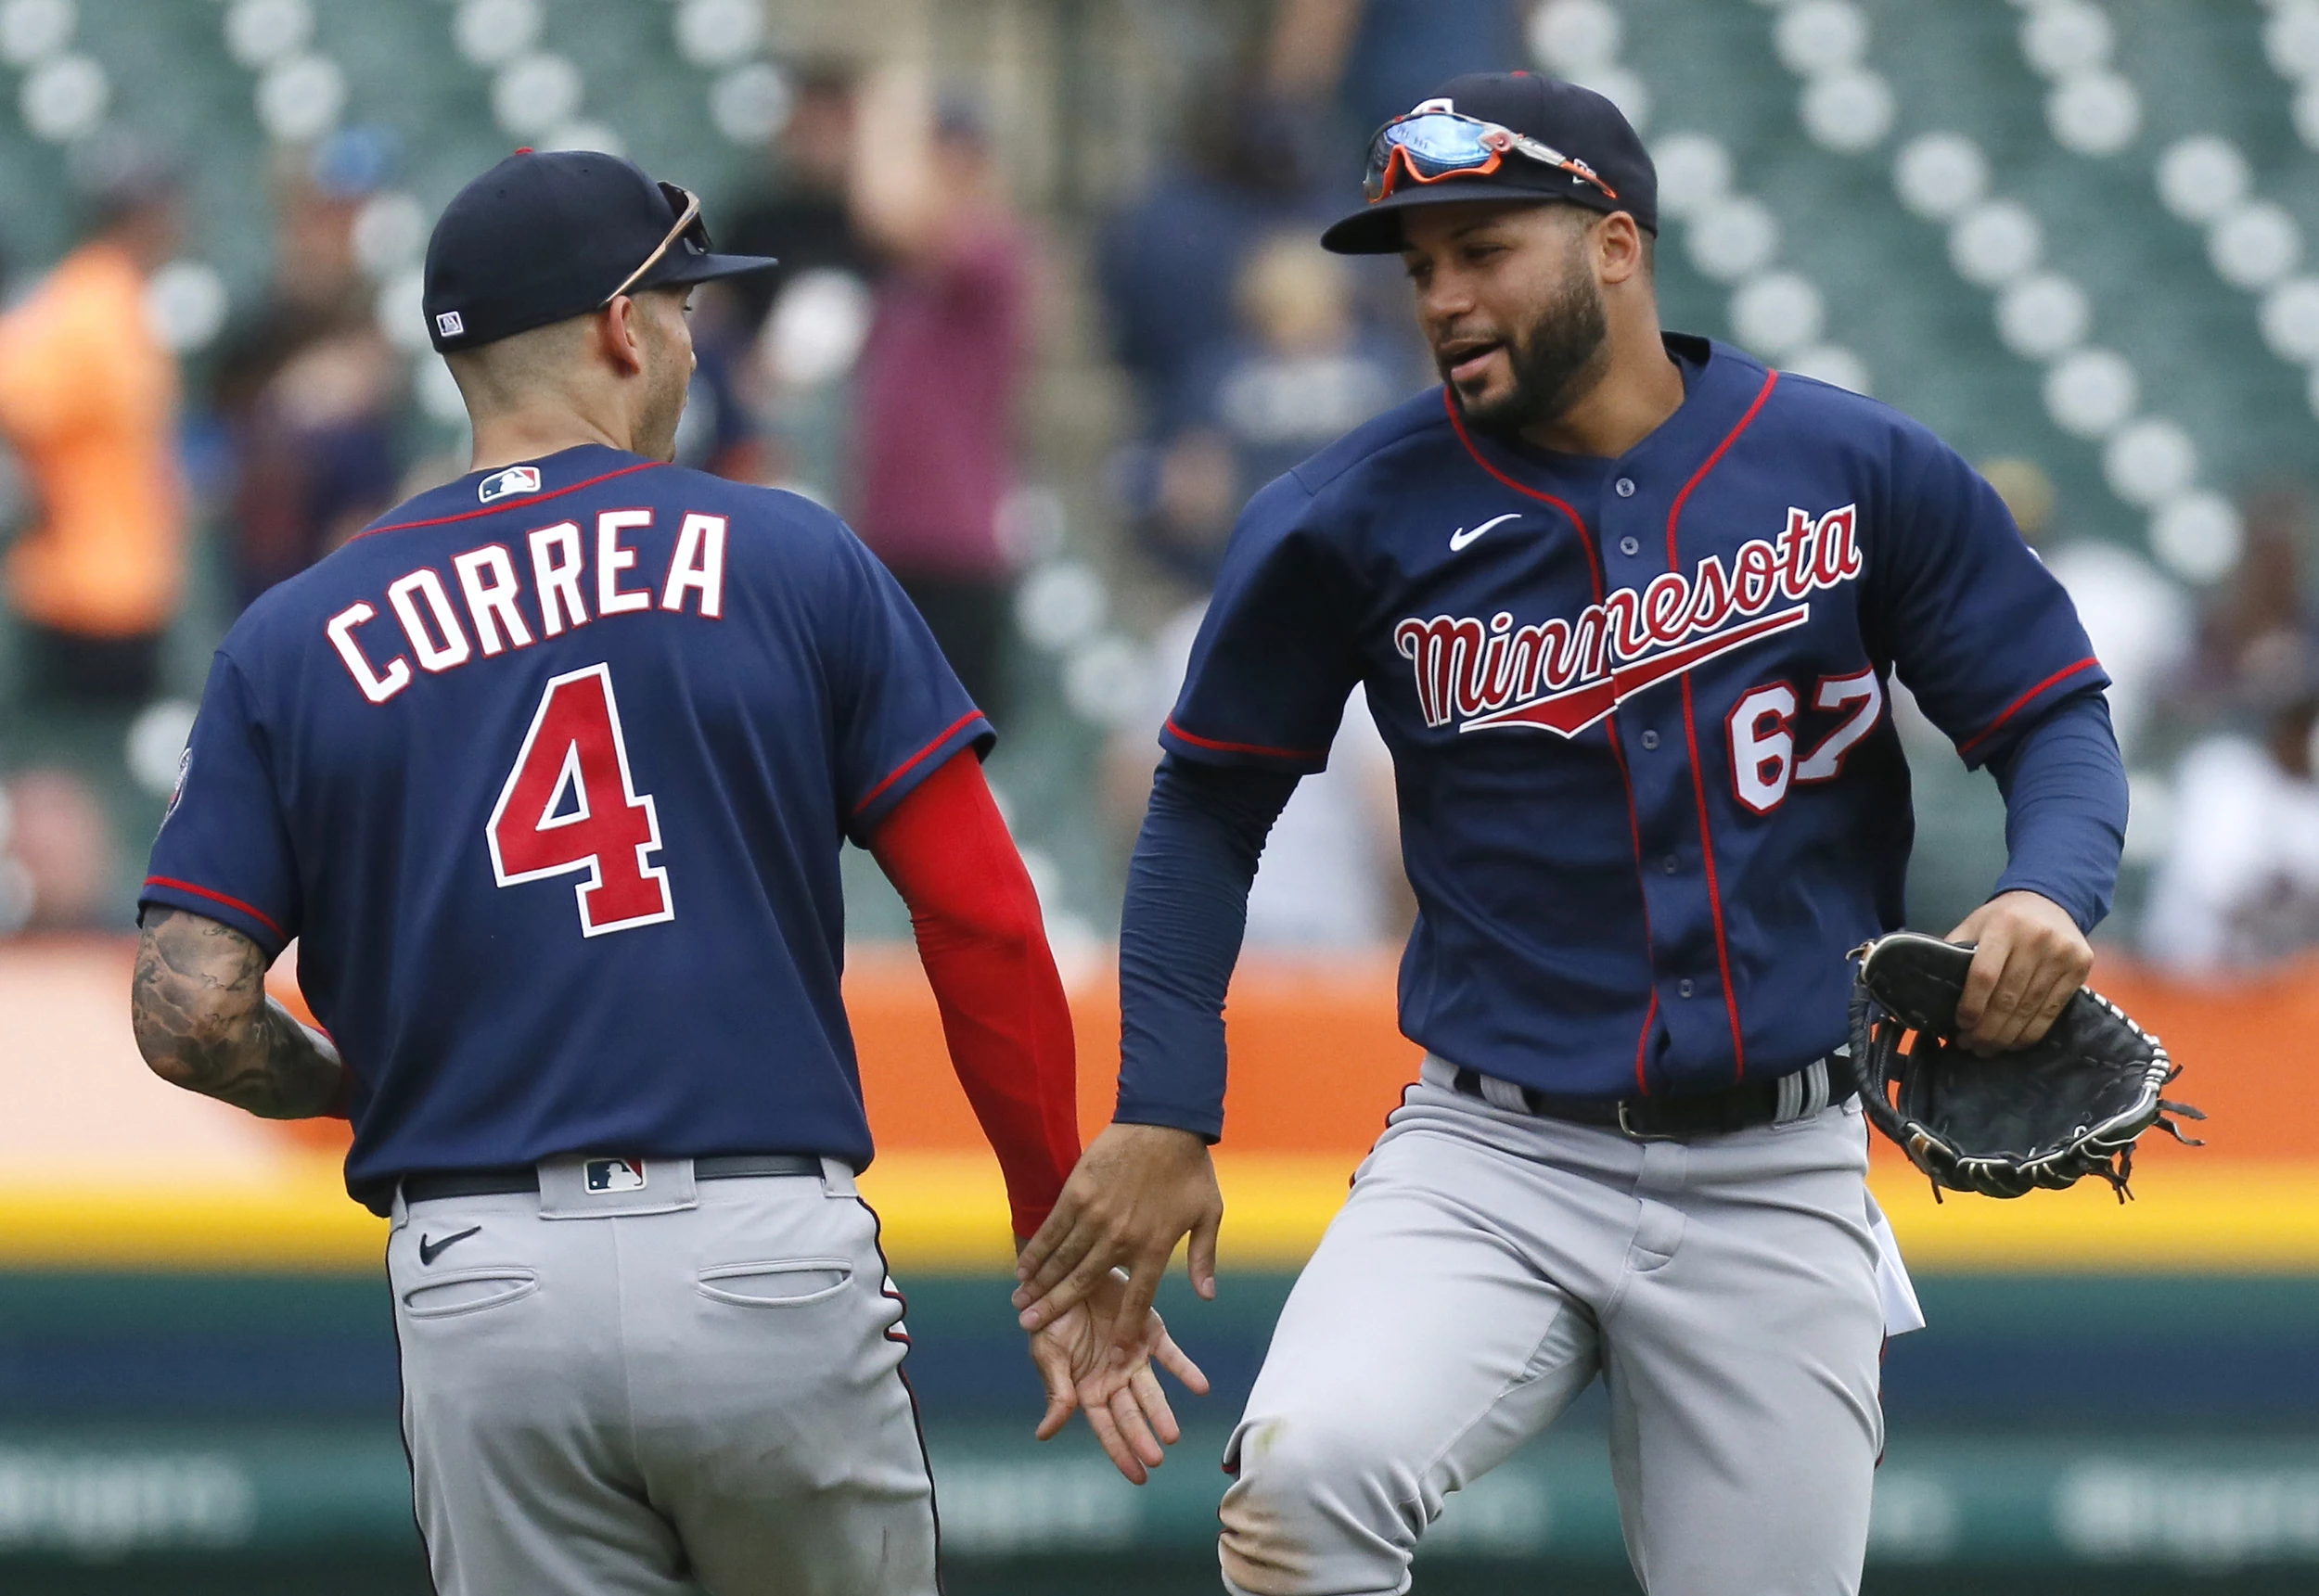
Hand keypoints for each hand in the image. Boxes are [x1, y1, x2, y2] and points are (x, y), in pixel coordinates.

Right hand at [1012, 1123, 1222, 1349]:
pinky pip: (1052, 1229)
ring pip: (1062, 1259)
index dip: (1125, 1328)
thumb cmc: (1190, 1168)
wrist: (1165, 1121)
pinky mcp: (1077, 1193)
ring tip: (1021, 1305)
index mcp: (1154, 1247)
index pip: (1137, 1299)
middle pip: (1084, 1283)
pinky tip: (1023, 1267)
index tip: (1113, 1354)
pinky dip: (1036, 1250)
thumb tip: (1207, 1297)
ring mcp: (1096, 1215)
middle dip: (1056, 1309)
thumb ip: (1204, 1257)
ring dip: (1039, 1284)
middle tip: (1030, 1328)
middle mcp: (1121, 1237)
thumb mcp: (1209, 1213)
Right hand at [1028, 1266, 1210, 1484]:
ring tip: (1173, 1434)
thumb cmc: (1047, 1315)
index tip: (1138, 1476)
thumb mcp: (1047, 1354)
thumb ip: (1055, 1393)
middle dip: (1143, 1438)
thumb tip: (1044, 1435)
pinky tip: (1200, 1386)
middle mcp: (1114, 1378)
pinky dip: (1185, 1371)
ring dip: (1162, 1412)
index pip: (1107, 1428)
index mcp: (1087, 1388)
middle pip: (1131, 1415)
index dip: (1121, 1452)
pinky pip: (1171, 1355)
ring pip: (1152, 1391)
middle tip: (1157, 1458)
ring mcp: (1133, 1356)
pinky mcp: (1150, 1331)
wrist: (1066, 1270)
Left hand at [1946, 891, 2092, 1052]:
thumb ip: (1955, 951)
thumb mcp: (1975, 925)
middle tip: (1971, 1046)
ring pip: (2030, 1008)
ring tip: (1988, 1048)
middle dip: (1987, 1028)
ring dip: (2007, 1035)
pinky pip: (2053, 1010)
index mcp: (2004, 926)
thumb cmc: (2003, 919)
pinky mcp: (2081, 967)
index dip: (1971, 1005)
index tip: (1960, 1025)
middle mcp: (2036, 939)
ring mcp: (2063, 954)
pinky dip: (2032, 1032)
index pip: (1984, 974)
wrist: (2050, 901)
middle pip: (2008, 997)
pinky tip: (2015, 1042)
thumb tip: (1931, 990)